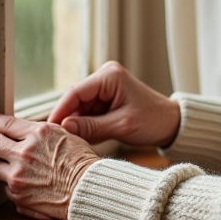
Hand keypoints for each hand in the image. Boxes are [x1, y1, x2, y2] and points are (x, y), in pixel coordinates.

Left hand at [0, 112, 99, 219]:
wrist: (88, 190)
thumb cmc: (83, 163)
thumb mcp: (65, 136)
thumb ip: (41, 134)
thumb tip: (24, 133)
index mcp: (38, 134)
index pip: (6, 124)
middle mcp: (24, 153)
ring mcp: (18, 175)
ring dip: (0, 166)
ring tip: (10, 167)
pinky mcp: (18, 195)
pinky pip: (6, 188)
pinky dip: (13, 185)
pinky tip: (25, 184)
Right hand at [48, 61, 180, 147]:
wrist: (172, 123)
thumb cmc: (153, 121)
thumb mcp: (121, 126)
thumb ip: (91, 126)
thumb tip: (63, 128)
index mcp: (110, 76)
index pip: (75, 92)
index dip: (60, 111)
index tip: (49, 129)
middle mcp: (105, 77)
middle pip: (75, 100)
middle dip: (67, 120)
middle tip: (55, 140)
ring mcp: (105, 88)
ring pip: (79, 108)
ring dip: (75, 125)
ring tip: (68, 143)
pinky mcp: (106, 99)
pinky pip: (88, 113)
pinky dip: (84, 126)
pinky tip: (80, 140)